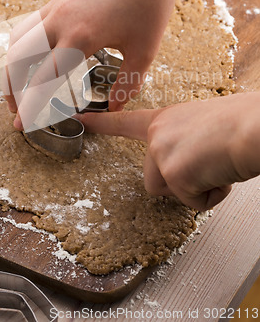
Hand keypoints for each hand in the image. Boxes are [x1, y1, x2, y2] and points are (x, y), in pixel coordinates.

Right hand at [4, 0, 182, 129]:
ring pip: (17, 40)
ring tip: (16, 85)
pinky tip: (32, 53)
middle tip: (16, 110)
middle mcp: (60, 21)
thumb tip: (116, 108)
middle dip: (12, 89)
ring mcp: (56, 5)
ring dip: (11, 66)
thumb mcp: (145, 50)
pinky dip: (21, 44)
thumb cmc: (152, 2)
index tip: (22, 125)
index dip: (30, 107)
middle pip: (19, 61)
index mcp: (80, 38)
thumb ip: (127, 83)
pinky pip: (29, 23)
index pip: (43, 81)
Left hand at [76, 93, 259, 210]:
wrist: (253, 127)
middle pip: (153, 179)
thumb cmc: (240, 123)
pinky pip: (192, 202)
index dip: (101, 123)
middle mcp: (157, 135)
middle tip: (207, 164)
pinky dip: (211, 196)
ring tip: (214, 167)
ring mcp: (161, 153)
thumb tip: (191, 163)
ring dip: (194, 190)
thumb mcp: (202, 125)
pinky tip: (220, 174)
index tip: (79, 119)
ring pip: (169, 191)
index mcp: (165, 119)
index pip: (125, 122)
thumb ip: (183, 142)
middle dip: (180, 182)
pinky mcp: (172, 174)